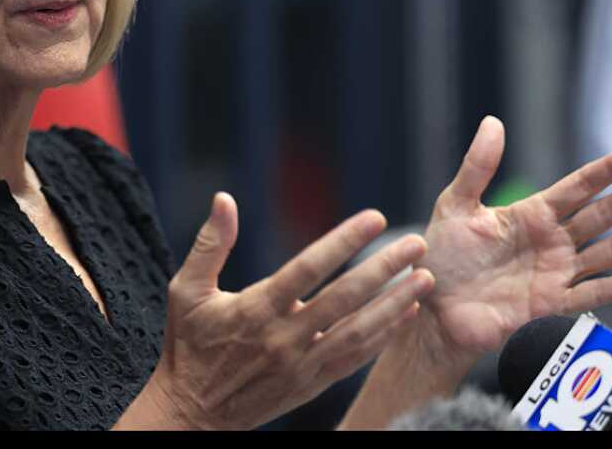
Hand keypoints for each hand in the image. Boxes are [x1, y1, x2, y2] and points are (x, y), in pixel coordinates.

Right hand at [144, 192, 435, 429]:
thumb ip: (210, 244)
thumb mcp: (187, 290)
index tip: (374, 217)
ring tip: (425, 278)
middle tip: (417, 244)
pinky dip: (383, 336)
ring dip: (395, 304)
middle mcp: (283, 337)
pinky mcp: (311, 383)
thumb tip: (224, 198)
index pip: (308, 269)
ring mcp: (301, 364)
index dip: (343, 241)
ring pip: (358, 332)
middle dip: (384, 269)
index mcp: (255, 309)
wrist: (191, 413)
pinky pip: (355, 358)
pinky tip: (405, 313)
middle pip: (344, 299)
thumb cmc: (187, 345)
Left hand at [418, 115, 611, 355]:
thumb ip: (477, 167)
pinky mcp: (549, 305)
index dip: (605, 171)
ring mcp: (553, 274)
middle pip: (601, 216)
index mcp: (529, 215)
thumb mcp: (455, 205)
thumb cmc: (440, 257)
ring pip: (608, 253)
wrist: (429, 307)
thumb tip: (493, 122)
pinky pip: (593, 294)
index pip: (576, 188)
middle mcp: (548, 243)